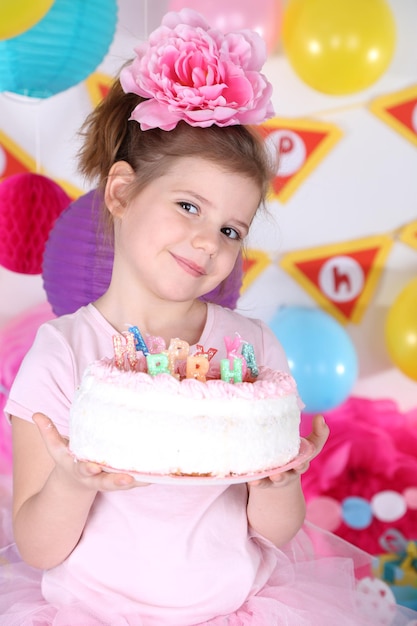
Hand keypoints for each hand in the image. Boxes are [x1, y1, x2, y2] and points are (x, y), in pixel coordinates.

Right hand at [33, 412, 149, 490]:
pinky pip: (136, 481)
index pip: (83, 469)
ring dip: (137, 481)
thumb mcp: (56, 449)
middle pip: (106, 482)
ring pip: (124, 483)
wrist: (75, 484)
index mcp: (79, 469)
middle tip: (127, 479)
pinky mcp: (122, 481)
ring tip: (150, 477)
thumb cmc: (69, 460)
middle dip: (116, 481)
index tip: (92, 467)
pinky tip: (160, 474)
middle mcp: (96, 478)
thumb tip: (36, 414)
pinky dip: (146, 479)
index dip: (87, 468)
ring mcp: (109, 481)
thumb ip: (48, 432)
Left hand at [248, 414, 328, 488]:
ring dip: (263, 481)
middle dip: (281, 477)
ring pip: (268, 481)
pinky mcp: (261, 479)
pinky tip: (249, 479)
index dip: (300, 465)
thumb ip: (319, 433)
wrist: (281, 471)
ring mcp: (273, 477)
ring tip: (256, 480)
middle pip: (284, 477)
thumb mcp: (309, 445)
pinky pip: (257, 482)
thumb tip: (320, 416)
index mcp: (299, 464)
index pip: (301, 465)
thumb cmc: (296, 453)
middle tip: (277, 475)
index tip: (298, 464)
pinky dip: (253, 481)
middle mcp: (286, 473)